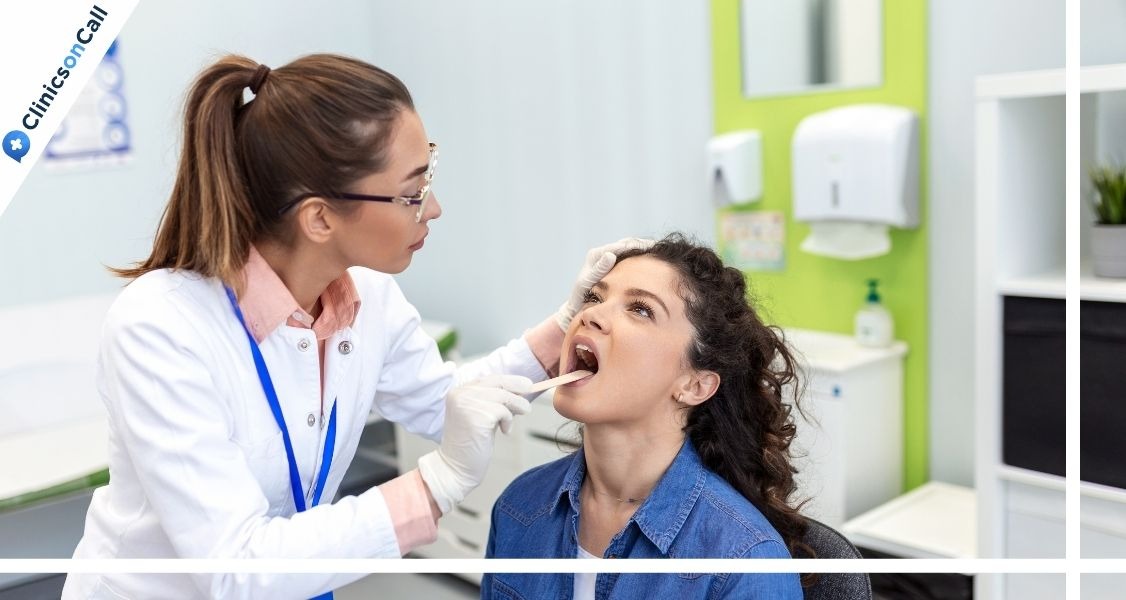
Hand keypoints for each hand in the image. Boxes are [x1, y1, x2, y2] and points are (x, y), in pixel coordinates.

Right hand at [417, 375, 532, 514]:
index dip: (509, 380)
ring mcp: (468, 404)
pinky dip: (509, 421)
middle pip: (498, 382)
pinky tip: (503, 432)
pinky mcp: (478, 416)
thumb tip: (519, 390)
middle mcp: (460, 394)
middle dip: (517, 386)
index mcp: (458, 392)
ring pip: (504, 396)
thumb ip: (492, 401)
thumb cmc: (470, 444)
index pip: (489, 379)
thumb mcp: (479, 416)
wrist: (456, 468)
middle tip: (531, 390)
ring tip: (516, 418)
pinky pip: (504, 411)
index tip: (525, 383)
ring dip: (516, 406)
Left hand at [554, 237, 654, 330]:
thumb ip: (598, 269)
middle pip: (628, 244)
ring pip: (631, 251)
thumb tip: (611, 255)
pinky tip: (652, 266)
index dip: (639, 245)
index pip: (622, 245)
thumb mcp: (588, 283)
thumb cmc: (580, 298)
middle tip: (662, 249)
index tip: (654, 247)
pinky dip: (641, 260)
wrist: (576, 306)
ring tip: (661, 255)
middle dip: (645, 246)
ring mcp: (607, 259)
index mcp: (596, 255)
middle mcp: (601, 254)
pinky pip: (629, 259)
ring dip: (645, 251)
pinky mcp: (611, 266)